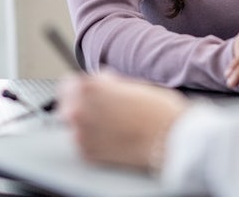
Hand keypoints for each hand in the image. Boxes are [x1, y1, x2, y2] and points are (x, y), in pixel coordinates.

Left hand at [57, 71, 189, 171]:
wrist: (171, 139)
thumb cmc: (158, 110)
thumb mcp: (131, 83)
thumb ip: (107, 83)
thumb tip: (100, 83)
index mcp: (89, 87)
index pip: (68, 83)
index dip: (82, 86)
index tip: (88, 91)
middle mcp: (79, 110)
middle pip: (67, 104)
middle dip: (82, 104)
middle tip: (101, 108)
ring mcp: (81, 134)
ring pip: (74, 124)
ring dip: (87, 122)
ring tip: (111, 123)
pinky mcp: (88, 154)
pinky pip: (82, 142)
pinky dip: (92, 139)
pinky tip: (112, 136)